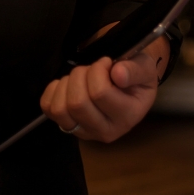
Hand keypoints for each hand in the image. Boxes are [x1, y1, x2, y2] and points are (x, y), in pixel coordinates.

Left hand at [39, 34, 169, 142]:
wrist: (129, 86)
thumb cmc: (135, 76)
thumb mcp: (145, 68)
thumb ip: (135, 70)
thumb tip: (118, 74)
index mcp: (128, 117)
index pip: (100, 93)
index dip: (98, 70)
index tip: (106, 63)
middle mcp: (106, 131)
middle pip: (78, 103)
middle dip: (80, 76)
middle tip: (91, 69)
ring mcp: (85, 132)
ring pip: (60, 109)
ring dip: (66, 84)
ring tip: (80, 77)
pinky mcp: (67, 126)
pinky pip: (48, 107)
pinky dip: (53, 90)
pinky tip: (68, 84)